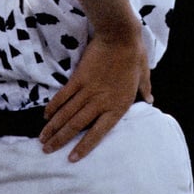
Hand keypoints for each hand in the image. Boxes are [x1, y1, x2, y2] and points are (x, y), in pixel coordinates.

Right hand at [39, 26, 151, 162]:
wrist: (119, 35)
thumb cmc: (134, 54)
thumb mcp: (144, 74)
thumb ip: (145, 89)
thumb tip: (150, 100)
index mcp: (118, 106)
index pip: (98, 133)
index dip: (84, 147)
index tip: (71, 158)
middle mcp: (100, 102)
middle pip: (76, 125)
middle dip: (60, 140)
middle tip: (46, 151)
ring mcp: (88, 90)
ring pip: (67, 113)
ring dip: (53, 127)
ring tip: (42, 139)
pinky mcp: (78, 78)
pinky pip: (63, 96)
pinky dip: (54, 106)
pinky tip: (46, 116)